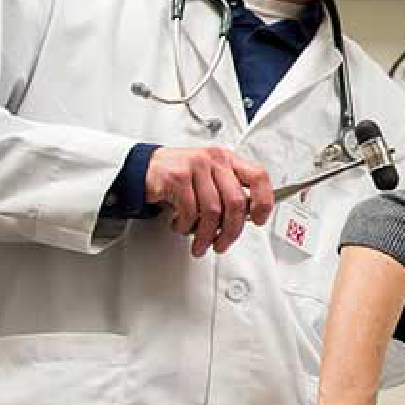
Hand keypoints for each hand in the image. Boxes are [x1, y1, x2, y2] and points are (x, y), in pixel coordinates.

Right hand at [145, 146, 273, 256]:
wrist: (141, 169)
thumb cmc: (179, 178)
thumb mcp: (209, 180)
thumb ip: (229, 193)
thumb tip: (247, 218)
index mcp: (227, 160)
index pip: (258, 177)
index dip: (264, 201)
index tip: (258, 220)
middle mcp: (214, 160)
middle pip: (235, 202)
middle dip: (230, 231)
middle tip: (221, 244)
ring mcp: (195, 166)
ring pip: (212, 211)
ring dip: (205, 235)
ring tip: (200, 243)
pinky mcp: (177, 177)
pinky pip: (190, 211)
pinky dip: (185, 226)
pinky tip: (180, 224)